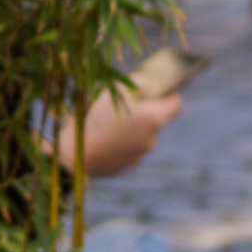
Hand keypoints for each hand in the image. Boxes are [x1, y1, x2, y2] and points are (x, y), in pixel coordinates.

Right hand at [59, 88, 181, 179]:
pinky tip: (101, 140)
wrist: (76, 154)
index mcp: (154, 118)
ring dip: (129, 130)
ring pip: (139, 137)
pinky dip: (118, 145)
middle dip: (143, 113)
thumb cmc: (97, 118)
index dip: (168, 95)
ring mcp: (139, 155)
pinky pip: (125, 151)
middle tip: (122, 106)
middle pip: (154, 122)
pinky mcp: (125, 167)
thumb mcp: (114, 90)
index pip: (176, 104)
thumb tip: (145, 84)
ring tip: (106, 124)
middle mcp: (152, 139)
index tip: (157, 91)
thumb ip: (135, 84)